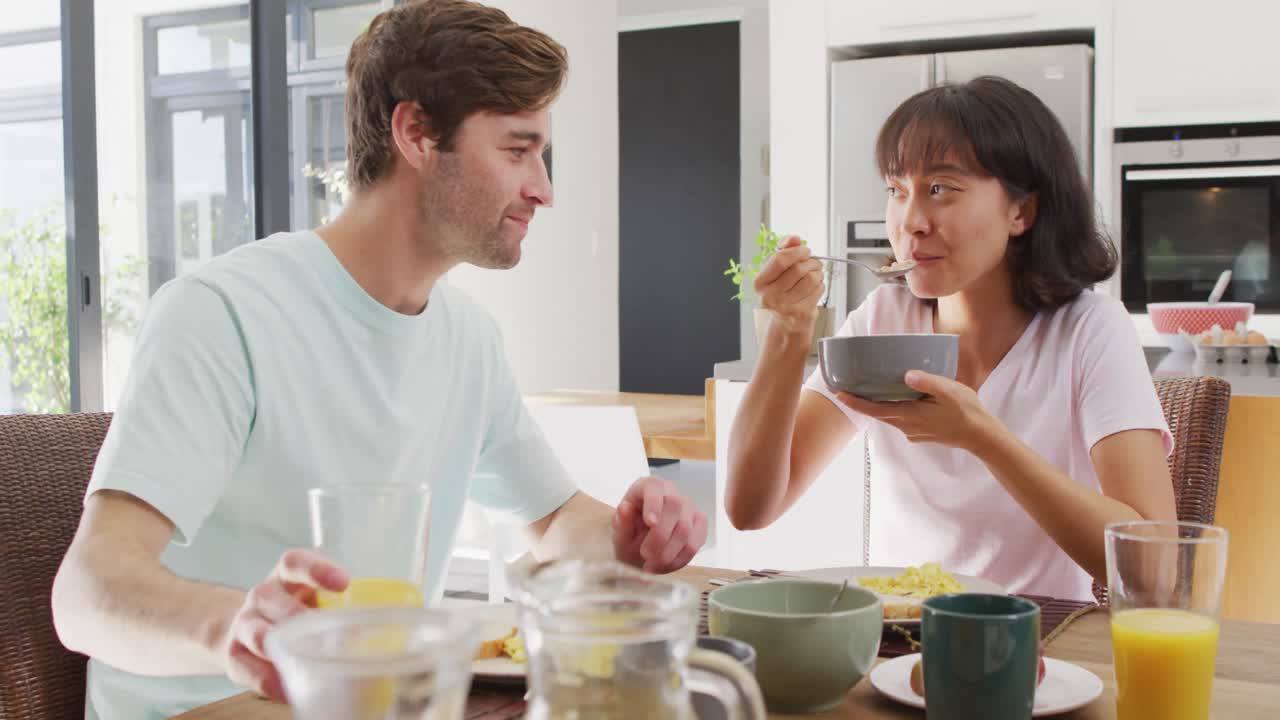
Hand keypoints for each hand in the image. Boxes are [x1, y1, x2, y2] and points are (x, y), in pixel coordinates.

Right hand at [220, 549, 347, 700]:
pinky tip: (292, 689)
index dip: (317, 570)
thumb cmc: (295, 610)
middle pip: (271, 598)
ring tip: (311, 662)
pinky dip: (272, 682)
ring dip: (284, 649)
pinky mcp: (234, 655)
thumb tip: (389, 629)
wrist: (245, 628)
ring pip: (258, 635)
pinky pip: (250, 670)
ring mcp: (244, 624)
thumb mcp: (315, 599)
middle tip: (331, 636)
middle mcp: (262, 596)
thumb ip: (342, 608)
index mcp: (286, 576)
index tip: (344, 582)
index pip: (295, 563)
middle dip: (299, 616)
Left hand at [612, 476, 707, 572]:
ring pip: (686, 528)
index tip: (650, 523)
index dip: (654, 504)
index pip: (655, 486)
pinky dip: (679, 560)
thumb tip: (624, 507)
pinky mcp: (699, 524)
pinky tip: (665, 566)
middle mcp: (670, 492)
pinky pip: (695, 544)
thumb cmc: (629, 536)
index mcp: (647, 486)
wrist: (640, 551)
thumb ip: (622, 522)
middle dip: (660, 536)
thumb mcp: (619, 532)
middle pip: (675, 506)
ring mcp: (688, 507)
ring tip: (652, 565)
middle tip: (645, 555)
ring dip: (668, 553)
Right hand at [753, 236, 824, 337]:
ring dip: (818, 273)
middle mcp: (770, 296)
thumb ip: (784, 251)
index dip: (797, 251)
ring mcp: (786, 307)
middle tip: (814, 263)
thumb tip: (794, 238)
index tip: (805, 251)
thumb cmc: (781, 293)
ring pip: (811, 278)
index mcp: (760, 283)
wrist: (785, 324)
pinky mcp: (801, 313)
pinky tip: (814, 288)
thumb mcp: (776, 272)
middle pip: (799, 268)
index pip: (780, 259)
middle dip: (812, 262)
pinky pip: (818, 290)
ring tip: (815, 275)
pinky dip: (820, 285)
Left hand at [835, 370, 1002, 451]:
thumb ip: (928, 382)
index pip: (876, 410)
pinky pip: (902, 421)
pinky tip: (900, 399)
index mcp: (911, 415)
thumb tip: (907, 375)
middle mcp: (908, 426)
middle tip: (847, 389)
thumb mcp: (950, 391)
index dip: (856, 403)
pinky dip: (895, 410)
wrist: (982, 437)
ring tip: (870, 391)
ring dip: (879, 406)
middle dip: (862, 403)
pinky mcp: (921, 434)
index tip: (839, 394)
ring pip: (891, 417)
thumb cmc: (967, 412)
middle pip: (879, 414)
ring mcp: (914, 432)